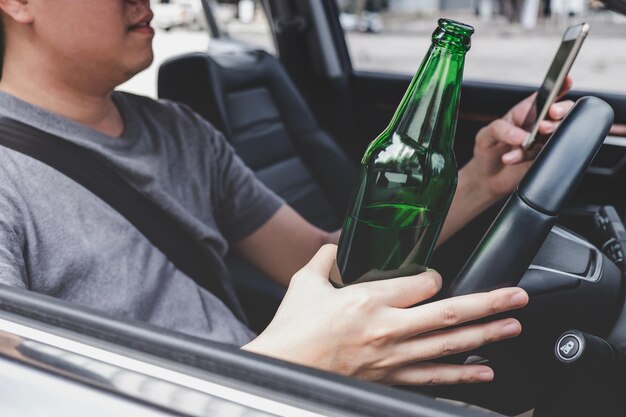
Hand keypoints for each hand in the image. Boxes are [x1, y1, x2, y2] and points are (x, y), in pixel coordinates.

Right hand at [243, 245, 527, 384]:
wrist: (282, 370)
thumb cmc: (292, 330)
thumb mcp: (305, 283)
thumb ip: (326, 260)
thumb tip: (336, 248)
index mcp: (368, 300)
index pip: (420, 283)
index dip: (434, 277)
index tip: (434, 278)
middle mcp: (387, 329)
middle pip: (449, 314)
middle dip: (488, 305)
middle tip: (517, 298)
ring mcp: (392, 358)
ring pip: (448, 347)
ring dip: (485, 337)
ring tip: (511, 329)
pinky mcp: (389, 378)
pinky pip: (432, 380)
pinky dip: (460, 379)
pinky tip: (483, 376)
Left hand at [464, 77, 574, 198]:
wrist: (486, 179)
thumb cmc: (487, 151)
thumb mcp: (486, 135)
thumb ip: (501, 130)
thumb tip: (521, 136)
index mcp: (525, 111)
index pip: (545, 96)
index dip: (559, 86)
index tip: (565, 82)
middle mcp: (538, 124)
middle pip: (561, 111)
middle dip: (560, 112)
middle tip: (545, 122)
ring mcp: (543, 141)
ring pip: (558, 133)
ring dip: (546, 137)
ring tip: (525, 144)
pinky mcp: (543, 158)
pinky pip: (545, 154)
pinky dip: (528, 156)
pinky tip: (511, 158)